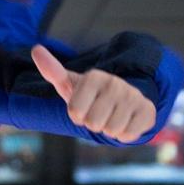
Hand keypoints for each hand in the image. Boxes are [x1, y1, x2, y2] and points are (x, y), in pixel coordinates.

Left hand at [31, 45, 155, 141]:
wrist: (122, 102)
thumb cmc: (89, 95)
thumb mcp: (70, 84)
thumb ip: (52, 70)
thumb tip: (36, 49)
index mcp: (94, 76)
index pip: (75, 112)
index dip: (77, 116)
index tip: (83, 106)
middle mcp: (115, 83)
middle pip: (93, 123)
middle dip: (93, 124)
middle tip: (98, 113)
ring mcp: (133, 96)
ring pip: (111, 130)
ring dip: (108, 129)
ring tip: (111, 116)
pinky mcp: (147, 111)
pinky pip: (127, 135)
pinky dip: (123, 134)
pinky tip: (125, 121)